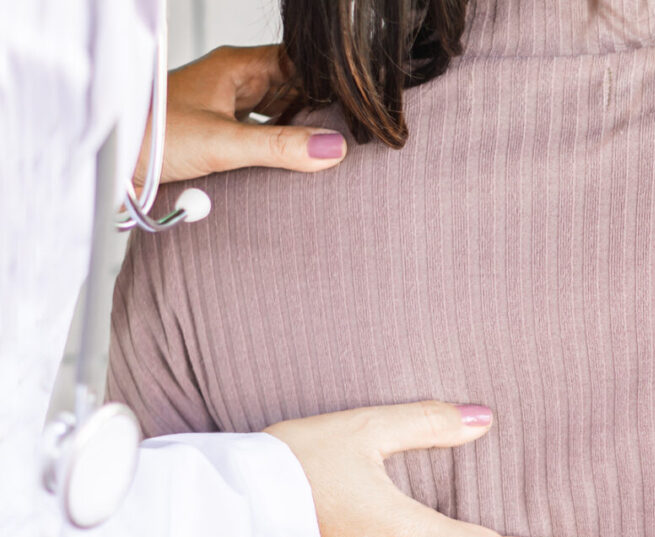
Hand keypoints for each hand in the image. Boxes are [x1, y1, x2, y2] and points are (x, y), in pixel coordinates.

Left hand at [133, 45, 346, 192]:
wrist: (110, 161)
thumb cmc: (149, 137)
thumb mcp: (223, 142)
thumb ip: (279, 147)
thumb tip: (331, 148)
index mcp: (234, 67)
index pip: (296, 62)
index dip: (326, 81)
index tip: (353, 104)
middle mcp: (231, 83)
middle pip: (292, 88)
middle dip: (318, 109)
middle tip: (348, 132)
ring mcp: (225, 107)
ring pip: (278, 112)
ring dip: (299, 131)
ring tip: (326, 150)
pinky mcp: (218, 133)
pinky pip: (261, 134)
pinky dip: (279, 147)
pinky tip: (292, 165)